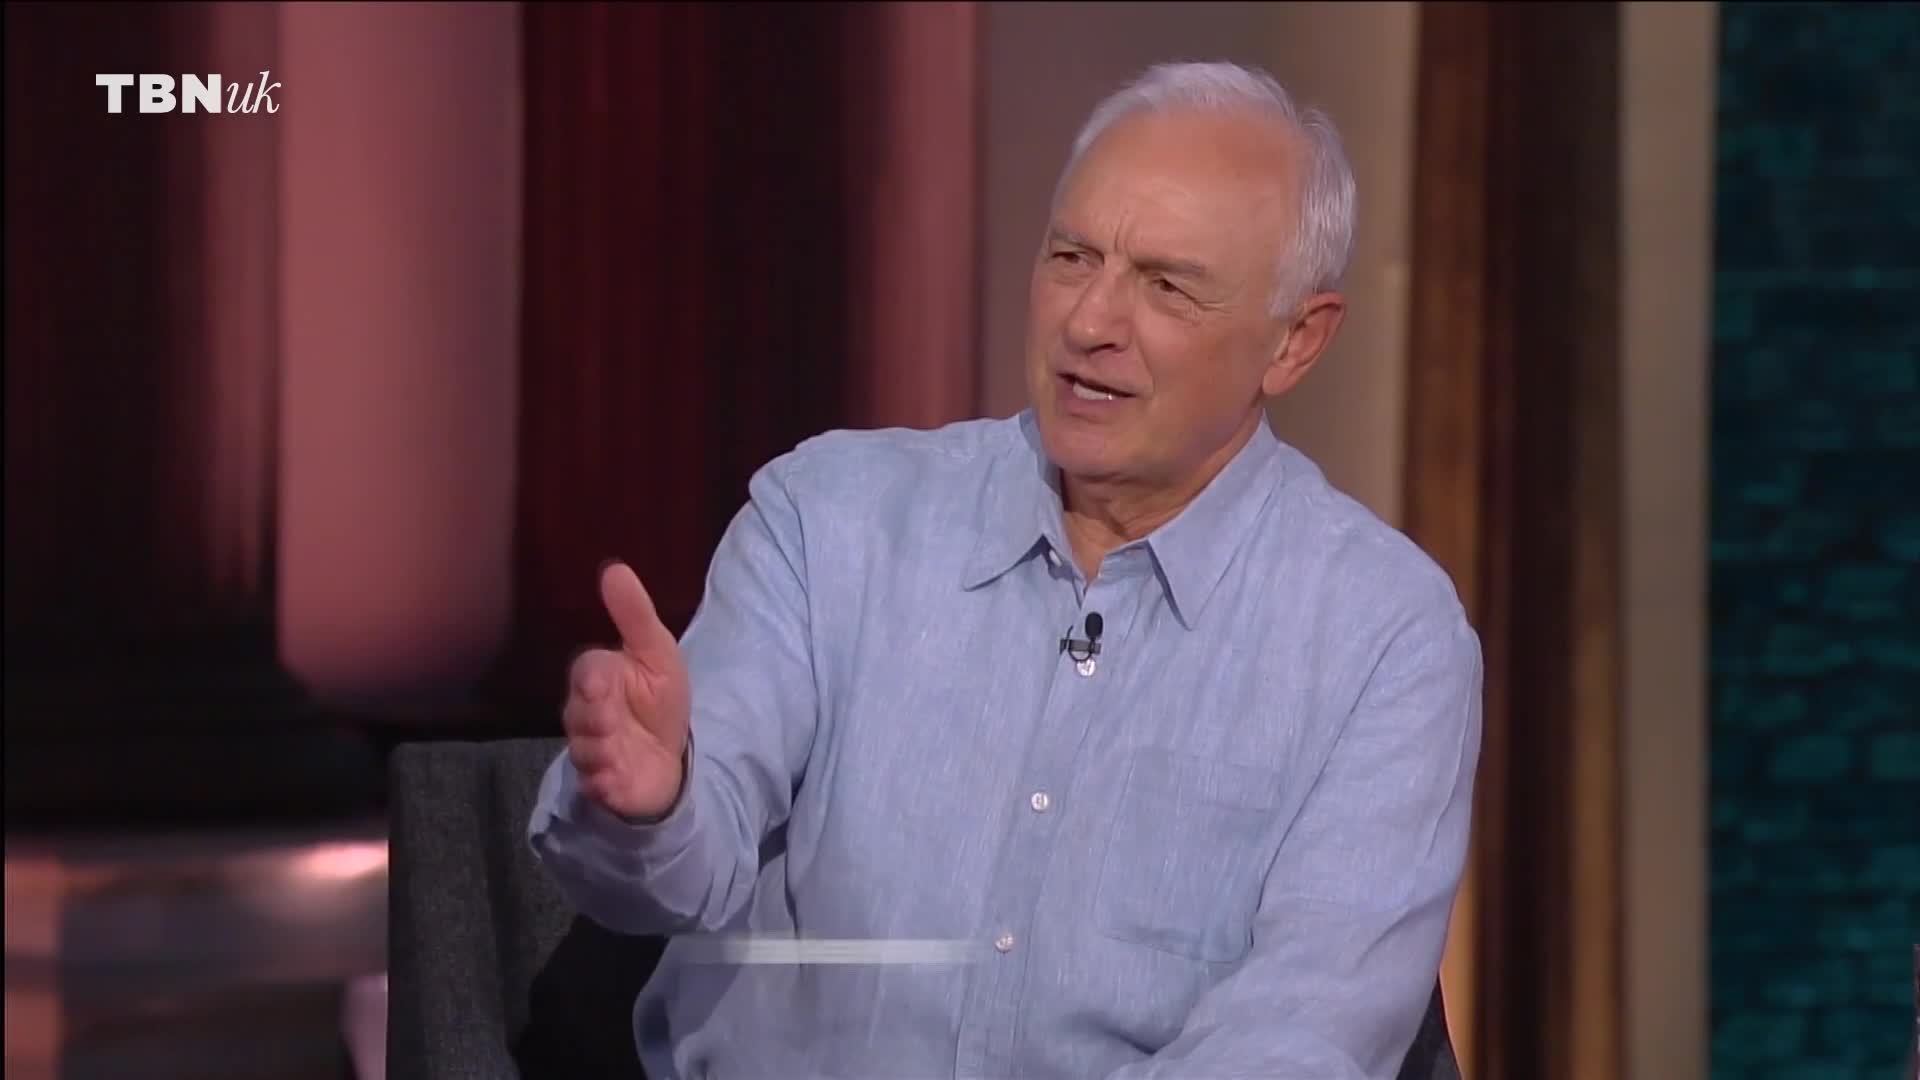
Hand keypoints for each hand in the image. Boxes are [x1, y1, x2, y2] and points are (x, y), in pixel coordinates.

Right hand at [563, 561, 692, 820]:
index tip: (601, 683)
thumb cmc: (658, 698)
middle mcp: (588, 715)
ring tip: (616, 753)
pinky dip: (602, 783)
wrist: (669, 755)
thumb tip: (615, 568)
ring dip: (600, 750)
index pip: (587, 672)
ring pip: (585, 749)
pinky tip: (611, 781)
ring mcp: (593, 751)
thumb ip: (635, 615)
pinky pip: (594, 785)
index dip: (593, 679)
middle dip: (595, 717)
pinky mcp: (603, 784)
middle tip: (611, 720)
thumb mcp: (657, 653)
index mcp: (598, 679)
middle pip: (580, 714)